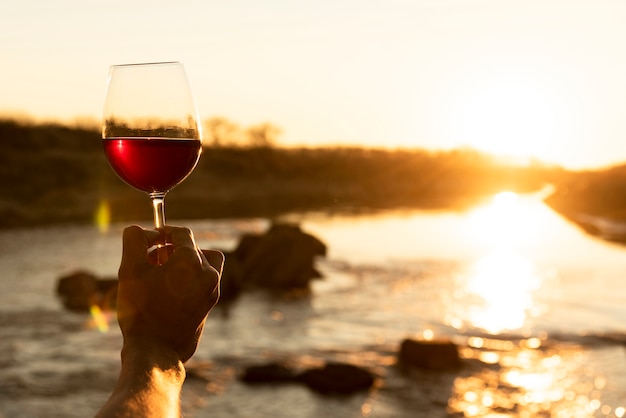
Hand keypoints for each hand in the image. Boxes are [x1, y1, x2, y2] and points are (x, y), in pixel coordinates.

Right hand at [116, 225, 222, 362]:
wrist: (155, 352)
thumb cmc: (141, 310)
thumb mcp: (129, 269)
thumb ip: (134, 240)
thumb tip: (140, 230)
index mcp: (192, 260)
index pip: (181, 233)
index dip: (162, 233)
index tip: (147, 242)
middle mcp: (208, 273)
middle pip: (193, 248)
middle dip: (172, 249)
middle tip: (152, 260)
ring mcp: (212, 291)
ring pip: (202, 264)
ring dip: (184, 263)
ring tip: (160, 275)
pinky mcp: (209, 307)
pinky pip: (202, 283)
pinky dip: (188, 280)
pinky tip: (166, 293)